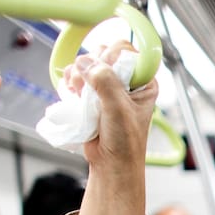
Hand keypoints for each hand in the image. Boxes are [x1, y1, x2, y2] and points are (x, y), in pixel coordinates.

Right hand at [62, 41, 158, 171]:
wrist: (110, 164)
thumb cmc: (124, 141)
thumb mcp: (119, 109)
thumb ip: (105, 83)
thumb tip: (86, 63)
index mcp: (143, 81)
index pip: (126, 50)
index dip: (111, 57)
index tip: (105, 73)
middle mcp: (126, 81)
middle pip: (102, 53)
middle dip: (91, 67)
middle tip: (90, 88)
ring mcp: (107, 87)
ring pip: (86, 64)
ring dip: (78, 76)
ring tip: (82, 97)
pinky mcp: (91, 94)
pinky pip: (76, 76)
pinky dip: (71, 83)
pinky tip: (74, 95)